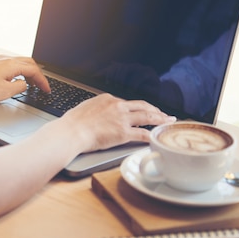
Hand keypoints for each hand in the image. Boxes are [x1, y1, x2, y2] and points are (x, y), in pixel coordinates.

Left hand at [0, 55, 49, 102]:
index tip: (47, 89)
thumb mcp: (6, 92)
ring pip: (21, 63)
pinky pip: (12, 65)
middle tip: (42, 86)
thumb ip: (20, 87)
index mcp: (11, 65)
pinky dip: (20, 72)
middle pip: (30, 63)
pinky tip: (17, 80)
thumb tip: (25, 84)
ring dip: (29, 73)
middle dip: (38, 75)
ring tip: (32, 85)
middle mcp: (6, 59)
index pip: (34, 70)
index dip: (43, 81)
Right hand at [59, 93, 175, 152]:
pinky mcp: (124, 133)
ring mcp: (122, 119)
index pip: (126, 103)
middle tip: (163, 114)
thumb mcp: (84, 110)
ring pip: (148, 116)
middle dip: (155, 109)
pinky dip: (153, 135)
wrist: (71, 132)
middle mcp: (117, 106)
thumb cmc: (72, 124)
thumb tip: (96, 116)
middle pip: (142, 106)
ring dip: (160, 119)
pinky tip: (158, 138)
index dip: (136, 108)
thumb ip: (95, 111)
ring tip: (168, 122)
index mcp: (107, 99)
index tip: (141, 111)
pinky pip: (143, 133)